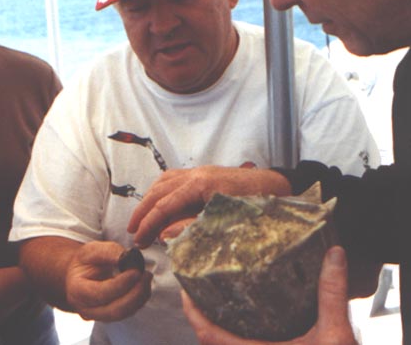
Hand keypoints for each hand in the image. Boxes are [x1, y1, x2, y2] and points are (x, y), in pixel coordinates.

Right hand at [65, 241, 151, 321]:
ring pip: (124, 313)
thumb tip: (129, 257)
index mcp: (77, 291)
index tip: (136, 271)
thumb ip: (109, 252)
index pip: (101, 293)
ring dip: (140, 296)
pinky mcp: (111, 316)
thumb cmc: (86, 261)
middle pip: (115, 310)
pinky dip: (140, 299)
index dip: (121, 284)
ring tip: (146, 277)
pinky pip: (128, 312)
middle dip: (135, 294)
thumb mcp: (93, 250)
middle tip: (146, 275)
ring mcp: (98, 316)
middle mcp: (86, 309)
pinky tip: (143, 284)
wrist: (81, 274)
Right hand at [127, 166, 291, 247]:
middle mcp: (197, 173)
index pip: (165, 205)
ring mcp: (201, 171)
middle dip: (143, 212)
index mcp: (200, 185)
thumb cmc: (256, 204)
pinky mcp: (206, 173)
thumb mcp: (225, 221)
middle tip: (133, 233)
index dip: (148, 224)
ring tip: (142, 220)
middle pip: (159, 190)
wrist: (277, 186)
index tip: (138, 239)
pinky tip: (161, 203)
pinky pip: (175, 178)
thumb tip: (164, 234)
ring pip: (164, 181)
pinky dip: (162, 191)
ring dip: (150, 200)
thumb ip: (192, 227)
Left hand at [182, 246, 357, 344]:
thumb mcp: (335, 336)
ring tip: (220, 302)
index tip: (186, 289)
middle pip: (211, 343)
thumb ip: (332, 295)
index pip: (209, 337)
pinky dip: (235, 339)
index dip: (193, 313)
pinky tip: (248, 325)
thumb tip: (334, 254)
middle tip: (201, 288)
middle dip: (204, 317)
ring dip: (220, 330)